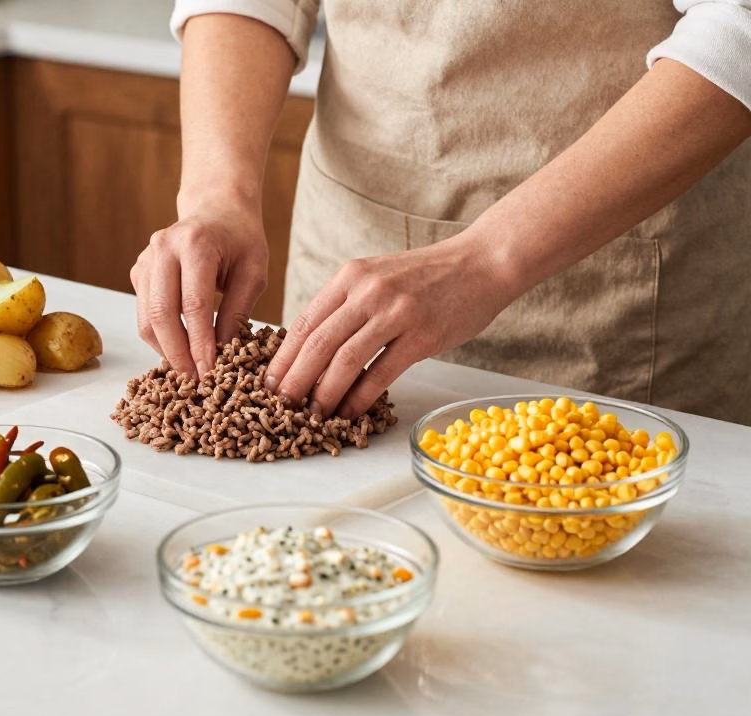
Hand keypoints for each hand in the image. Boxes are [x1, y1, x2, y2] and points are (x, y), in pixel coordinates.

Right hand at [131, 201, 268, 375]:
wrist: (216, 208)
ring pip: (146, 318)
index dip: (200, 343)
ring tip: (189, 371)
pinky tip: (180, 349)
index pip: (194, 304)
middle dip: (178, 353)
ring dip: (166, 350)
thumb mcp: (254, 272)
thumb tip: (223, 355)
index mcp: (195, 243)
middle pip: (161, 313)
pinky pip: (143, 313)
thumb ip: (237, 312)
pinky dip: (159, 337)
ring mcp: (146, 259)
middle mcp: (163, 248)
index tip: (209, 372)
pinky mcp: (138, 271)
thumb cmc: (241, 240)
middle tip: (194, 381)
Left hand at [264, 232, 518, 417]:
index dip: (283, 357)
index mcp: (350, 276)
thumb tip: (313, 348)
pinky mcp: (421, 335)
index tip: (268, 383)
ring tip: (312, 416)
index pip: (305, 322)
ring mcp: (395, 312)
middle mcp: (368, 291)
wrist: (482, 263)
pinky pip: (381, 373)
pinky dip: (360, 397)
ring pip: (345, 360)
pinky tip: (350, 413)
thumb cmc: (428, 276)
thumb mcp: (377, 277)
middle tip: (280, 407)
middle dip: (294, 380)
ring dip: (324, 393)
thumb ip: (347, 304)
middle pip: (318, 343)